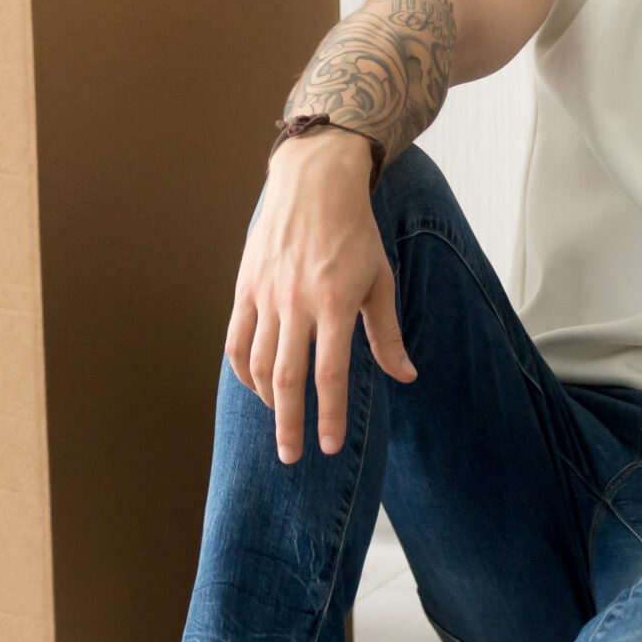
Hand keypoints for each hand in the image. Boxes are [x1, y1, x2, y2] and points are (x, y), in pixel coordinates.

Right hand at [224, 132, 416, 461]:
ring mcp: (266, 295)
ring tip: (279, 423)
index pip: (330, 374)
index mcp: (336, 303)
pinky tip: (256, 387)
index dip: (329, 415)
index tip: (328, 447)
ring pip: (256, 363)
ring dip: (265, 401)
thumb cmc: (355, 234)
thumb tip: (405, 376)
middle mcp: (297, 302)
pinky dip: (242, 370)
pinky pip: (236, 339)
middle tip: (292, 457)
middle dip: (289, 424)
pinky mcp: (245, 287)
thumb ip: (387, 334)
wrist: (314, 184)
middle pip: (286, 378)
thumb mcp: (380, 281)